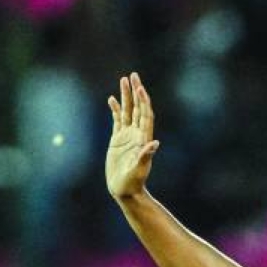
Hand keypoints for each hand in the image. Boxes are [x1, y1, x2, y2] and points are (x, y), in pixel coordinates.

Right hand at [106, 72, 159, 200]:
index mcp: (143, 139)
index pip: (145, 115)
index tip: (140, 87)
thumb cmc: (133, 183)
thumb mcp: (139, 171)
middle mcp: (137, 135)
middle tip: (133, 75)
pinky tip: (112, 99)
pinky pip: (117, 120)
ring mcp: (127, 136)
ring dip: (126, 96)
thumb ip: (145, 157)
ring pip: (127, 111)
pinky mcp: (118, 140)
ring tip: (123, 80)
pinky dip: (116, 109)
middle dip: (135, 92)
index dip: (143, 101)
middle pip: (137, 109)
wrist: (125, 190)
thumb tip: (154, 144)